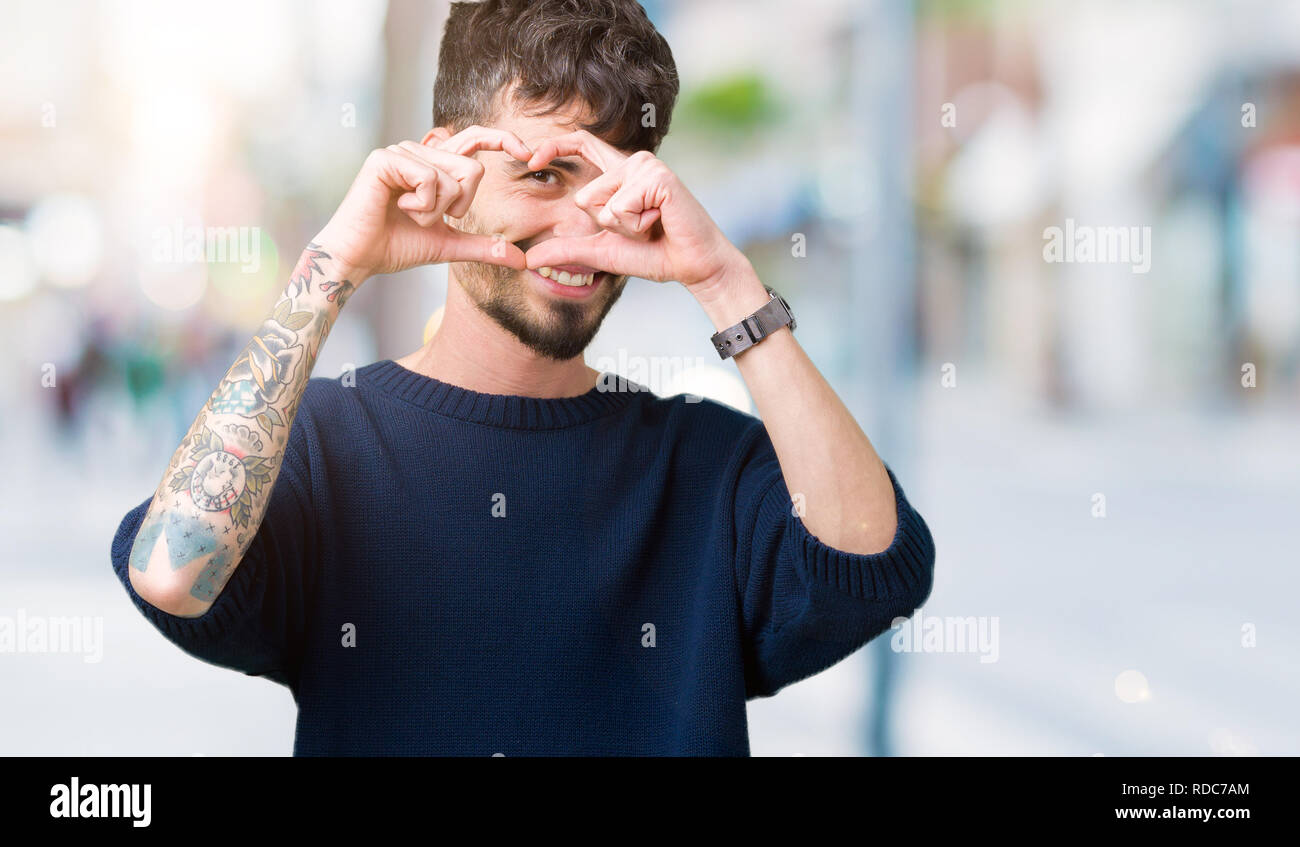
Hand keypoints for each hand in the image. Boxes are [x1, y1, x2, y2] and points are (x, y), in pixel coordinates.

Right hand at [312, 126, 533, 280]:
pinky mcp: (385, 159)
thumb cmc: (397, 247)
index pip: (475, 140)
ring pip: (452, 178)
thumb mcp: (449, 246)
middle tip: (427, 217)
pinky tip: (398, 209)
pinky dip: (422, 205)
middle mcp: (419, 151)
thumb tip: (521, 260)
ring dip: (435, 211)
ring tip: (407, 214)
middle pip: (473, 169)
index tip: (529, 155)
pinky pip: (430, 179)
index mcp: (435, 165)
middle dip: (459, 206)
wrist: (359, 258)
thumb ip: (483, 247)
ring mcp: (401, 151)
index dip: (503, 139)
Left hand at [520, 131, 747, 292]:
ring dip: (624, 228)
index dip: (553, 146)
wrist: (693, 265)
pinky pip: (621, 208)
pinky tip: (661, 221)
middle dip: (607, 226)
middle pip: (584, 197)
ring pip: (601, 204)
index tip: (528, 159)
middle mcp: (632, 163)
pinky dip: (637, 226)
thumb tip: (528, 258)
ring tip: (653, 224)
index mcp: (619, 173)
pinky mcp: (657, 176)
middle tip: (641, 228)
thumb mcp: (602, 251)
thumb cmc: (654, 254)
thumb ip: (567, 249)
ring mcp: (645, 166)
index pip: (581, 144)